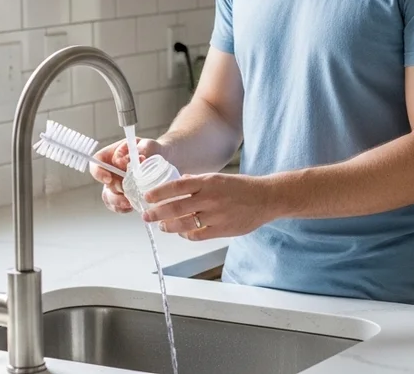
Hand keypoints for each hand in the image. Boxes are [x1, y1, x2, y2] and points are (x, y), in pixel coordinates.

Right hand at [90, 137, 164, 213]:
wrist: (162, 158)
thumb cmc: (151, 149)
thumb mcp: (148, 144)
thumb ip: (142, 149)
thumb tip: (136, 159)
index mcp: (112, 155)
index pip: (97, 162)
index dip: (98, 172)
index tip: (108, 179)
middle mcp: (111, 171)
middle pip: (105, 183)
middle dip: (116, 188)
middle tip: (128, 189)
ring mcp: (116, 184)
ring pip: (109, 197)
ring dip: (118, 201)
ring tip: (130, 203)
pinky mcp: (123, 195)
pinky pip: (118, 205)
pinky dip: (123, 208)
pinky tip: (132, 207)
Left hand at [141, 173, 280, 240]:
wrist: (266, 198)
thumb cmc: (242, 188)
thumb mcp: (219, 178)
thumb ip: (198, 181)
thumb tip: (180, 182)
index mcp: (208, 182)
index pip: (176, 187)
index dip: (159, 193)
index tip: (148, 197)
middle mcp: (210, 198)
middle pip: (176, 207)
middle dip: (157, 212)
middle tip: (147, 215)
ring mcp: (216, 215)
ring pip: (184, 223)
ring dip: (169, 226)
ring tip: (162, 226)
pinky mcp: (222, 230)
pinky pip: (198, 235)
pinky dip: (186, 234)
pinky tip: (182, 233)